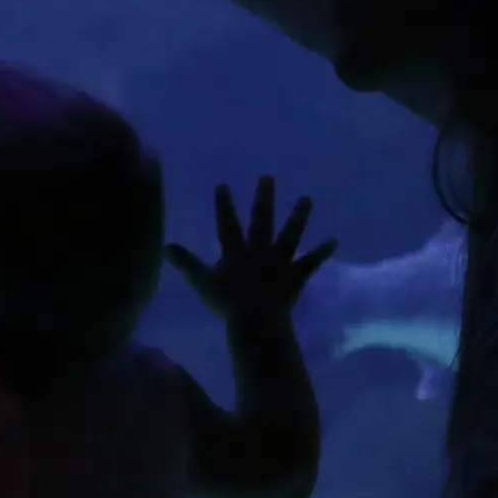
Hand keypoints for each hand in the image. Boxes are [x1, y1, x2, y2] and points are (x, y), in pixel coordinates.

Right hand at [165, 177, 331, 329]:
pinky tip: (333, 240)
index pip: (227, 224)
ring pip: (290, 235)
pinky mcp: (296, 275)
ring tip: (307, 198)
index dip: (224, 205)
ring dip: (298, 216)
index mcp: (236, 252)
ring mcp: (280, 261)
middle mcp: (259, 250)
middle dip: (264, 198)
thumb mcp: (202, 283)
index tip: (223, 185)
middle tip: (268, 177)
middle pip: (262, 221)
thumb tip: (164, 245)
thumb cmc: (227, 303)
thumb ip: (186, 263)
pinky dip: (322, 252)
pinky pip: (311, 262)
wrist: (256, 320)